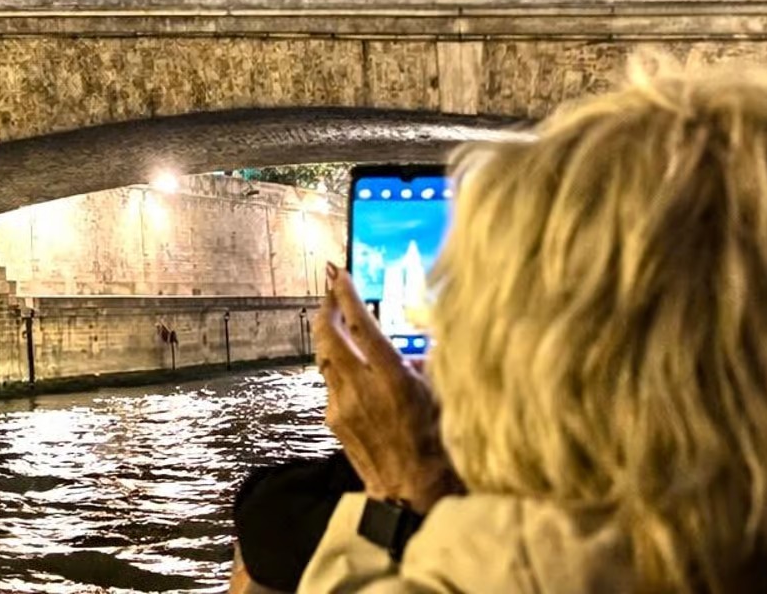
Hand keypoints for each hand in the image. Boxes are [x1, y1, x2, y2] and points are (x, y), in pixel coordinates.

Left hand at [314, 263, 463, 511]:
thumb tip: (418, 346)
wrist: (411, 494)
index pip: (361, 326)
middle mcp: (360, 388)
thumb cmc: (438, 447)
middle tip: (329, 288)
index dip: (346, 296)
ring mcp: (341, 404)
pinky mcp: (333, 419)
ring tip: (334, 318)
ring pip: (324, 358)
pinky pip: (331, 383)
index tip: (337, 272)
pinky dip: (337, 367)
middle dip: (325, 307)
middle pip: (328, 336)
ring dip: (327, 335)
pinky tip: (348, 366)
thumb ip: (425, 366)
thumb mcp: (441, 398)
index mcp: (391, 379)